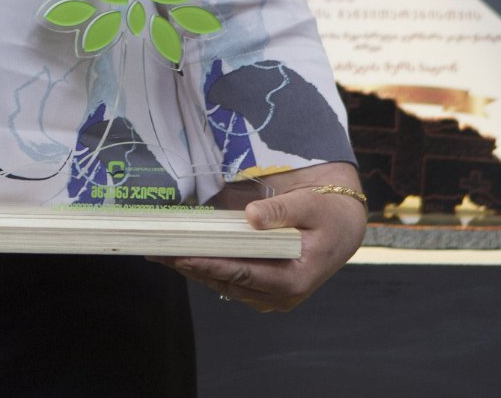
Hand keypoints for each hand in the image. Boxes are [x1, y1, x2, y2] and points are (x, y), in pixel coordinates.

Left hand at [151, 163, 367, 312]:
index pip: (241, 273)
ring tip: (164, 255)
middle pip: (228, 283)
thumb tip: (252, 217)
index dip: (208, 264)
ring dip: (196, 271)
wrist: (342, 224)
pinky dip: (209, 270)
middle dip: (192, 267)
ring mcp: (273, 297)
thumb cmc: (328, 213)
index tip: (179, 254)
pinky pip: (232, 282)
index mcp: (295, 279)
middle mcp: (282, 296)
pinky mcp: (266, 290)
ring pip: (226, 286)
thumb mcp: (310, 204)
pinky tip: (187, 257)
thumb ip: (281, 210)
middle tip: (158, 253)